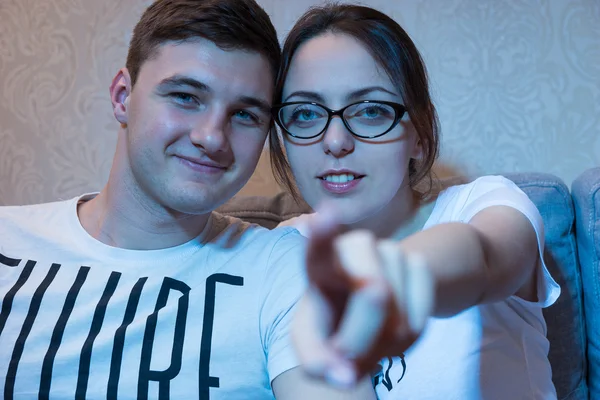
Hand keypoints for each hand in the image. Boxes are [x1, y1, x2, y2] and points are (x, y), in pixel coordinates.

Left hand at [291, 211, 434, 387]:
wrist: (375, 305)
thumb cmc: (335, 321)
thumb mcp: (315, 342)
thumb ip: (318, 361)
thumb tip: (343, 377)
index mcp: (320, 265)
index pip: (319, 250)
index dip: (323, 236)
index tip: (325, 219)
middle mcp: (354, 248)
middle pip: (373, 295)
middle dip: (363, 336)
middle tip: (349, 359)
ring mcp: (390, 251)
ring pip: (399, 314)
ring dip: (385, 344)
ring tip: (372, 340)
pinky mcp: (418, 262)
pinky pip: (420, 316)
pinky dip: (408, 338)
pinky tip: (395, 329)